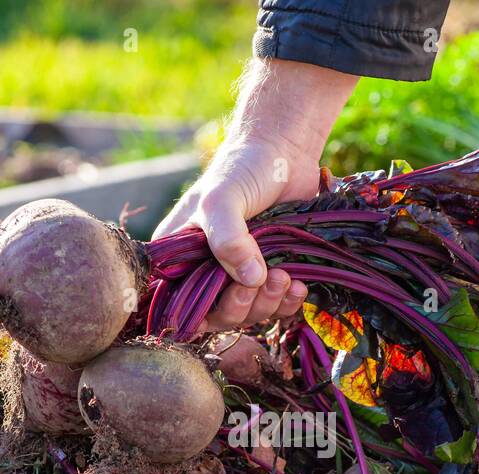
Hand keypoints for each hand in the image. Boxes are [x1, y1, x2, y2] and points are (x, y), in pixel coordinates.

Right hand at [154, 59, 357, 330]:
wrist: (284, 153)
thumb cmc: (242, 170)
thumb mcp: (222, 199)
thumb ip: (228, 238)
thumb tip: (249, 280)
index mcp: (180, 256)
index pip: (180, 303)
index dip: (202, 311)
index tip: (231, 293)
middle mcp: (206, 271)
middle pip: (218, 316)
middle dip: (243, 306)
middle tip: (265, 279)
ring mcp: (239, 276)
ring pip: (249, 315)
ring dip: (268, 304)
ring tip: (285, 277)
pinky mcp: (270, 277)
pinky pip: (276, 308)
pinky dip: (288, 304)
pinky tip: (299, 287)